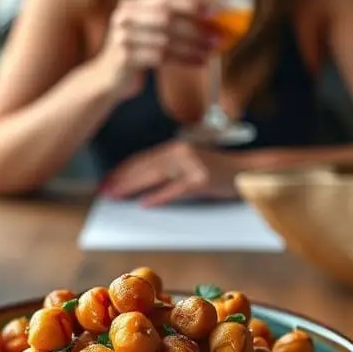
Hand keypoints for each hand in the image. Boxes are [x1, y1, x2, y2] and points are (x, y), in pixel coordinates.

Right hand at [95, 0, 213, 100]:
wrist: (108, 80)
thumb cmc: (135, 53)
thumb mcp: (146, 30)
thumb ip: (168, 21)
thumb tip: (209, 20)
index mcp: (131, 4)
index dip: (190, 3)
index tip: (213, 11)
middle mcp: (124, 17)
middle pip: (166, 18)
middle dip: (195, 27)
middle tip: (216, 36)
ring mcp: (122, 37)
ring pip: (166, 40)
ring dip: (193, 46)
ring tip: (211, 52)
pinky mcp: (125, 58)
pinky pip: (161, 57)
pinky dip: (183, 60)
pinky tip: (198, 62)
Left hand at [101, 138, 238, 206]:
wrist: (248, 173)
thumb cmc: (219, 172)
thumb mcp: (191, 164)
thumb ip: (170, 169)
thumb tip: (141, 184)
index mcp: (177, 147)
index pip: (143, 158)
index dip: (122, 170)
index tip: (107, 180)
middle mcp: (182, 152)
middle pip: (144, 165)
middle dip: (121, 179)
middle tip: (104, 190)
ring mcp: (192, 165)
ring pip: (154, 175)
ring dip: (132, 186)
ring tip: (116, 196)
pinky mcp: (202, 180)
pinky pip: (174, 189)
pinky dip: (158, 197)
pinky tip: (144, 204)